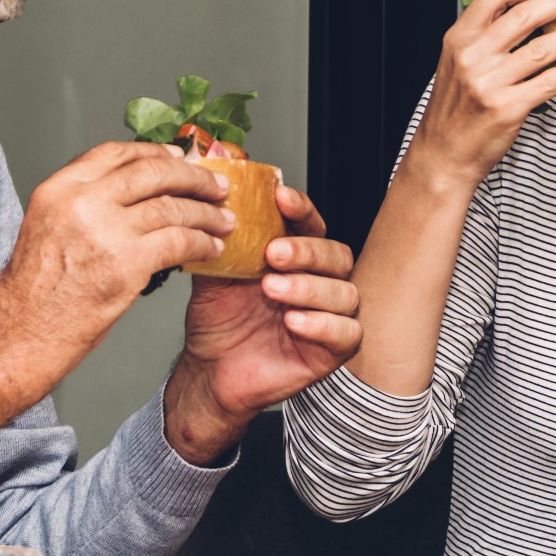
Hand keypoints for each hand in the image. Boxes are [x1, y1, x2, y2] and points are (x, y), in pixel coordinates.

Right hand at [0, 142, 231, 424]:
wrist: (18, 337)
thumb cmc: (33, 295)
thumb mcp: (48, 229)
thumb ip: (84, 206)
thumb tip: (132, 197)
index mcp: (59, 189)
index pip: (116, 153)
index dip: (155, 151)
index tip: (178, 156)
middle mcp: (81, 202)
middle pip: (151, 171)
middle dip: (192, 176)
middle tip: (216, 184)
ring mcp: (104, 231)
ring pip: (172, 206)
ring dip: (206, 213)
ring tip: (224, 220)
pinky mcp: (125, 264)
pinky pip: (178, 241)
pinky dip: (202, 243)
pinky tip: (212, 249)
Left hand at [162, 184, 360, 464]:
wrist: (209, 370)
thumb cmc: (219, 320)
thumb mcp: (216, 271)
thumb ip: (221, 232)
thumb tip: (212, 184)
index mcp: (296, 257)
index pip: (311, 224)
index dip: (300, 209)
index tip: (280, 198)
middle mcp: (318, 282)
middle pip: (336, 255)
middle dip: (306, 251)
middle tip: (273, 253)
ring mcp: (329, 316)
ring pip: (345, 293)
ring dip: (310, 287)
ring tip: (274, 289)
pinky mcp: (331, 351)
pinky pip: (347, 334)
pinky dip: (322, 324)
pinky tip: (293, 322)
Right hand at [406, 0, 555, 187]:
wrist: (443, 155)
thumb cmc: (456, 110)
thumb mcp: (458, 64)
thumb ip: (486, 38)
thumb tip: (531, 13)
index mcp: (459, 38)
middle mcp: (472, 55)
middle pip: (525, 15)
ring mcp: (489, 82)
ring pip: (544, 47)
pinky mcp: (508, 107)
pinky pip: (552, 82)